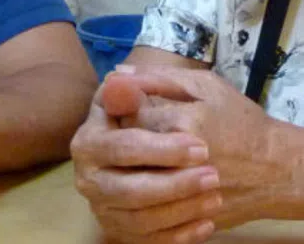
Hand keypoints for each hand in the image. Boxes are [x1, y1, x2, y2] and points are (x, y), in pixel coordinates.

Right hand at [70, 74, 222, 243]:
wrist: (184, 150)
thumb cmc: (171, 114)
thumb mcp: (165, 90)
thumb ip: (147, 83)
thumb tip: (121, 75)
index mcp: (89, 139)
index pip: (122, 146)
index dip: (160, 149)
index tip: (199, 147)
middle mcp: (89, 177)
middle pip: (129, 190)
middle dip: (173, 185)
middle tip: (212, 176)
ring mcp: (104, 208)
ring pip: (140, 220)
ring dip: (180, 211)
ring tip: (214, 197)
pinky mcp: (121, 231)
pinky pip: (147, 241)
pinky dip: (178, 235)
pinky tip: (206, 223)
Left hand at [115, 66, 289, 230]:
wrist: (276, 170)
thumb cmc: (241, 121)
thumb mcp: (206, 86)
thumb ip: (159, 78)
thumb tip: (117, 74)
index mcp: (183, 123)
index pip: (128, 116)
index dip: (125, 111)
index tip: (135, 108)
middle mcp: (179, 161)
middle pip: (125, 151)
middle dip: (127, 140)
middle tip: (143, 134)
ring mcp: (183, 195)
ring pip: (131, 183)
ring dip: (133, 169)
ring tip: (150, 158)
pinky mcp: (185, 218)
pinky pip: (147, 212)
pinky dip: (145, 198)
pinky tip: (156, 184)